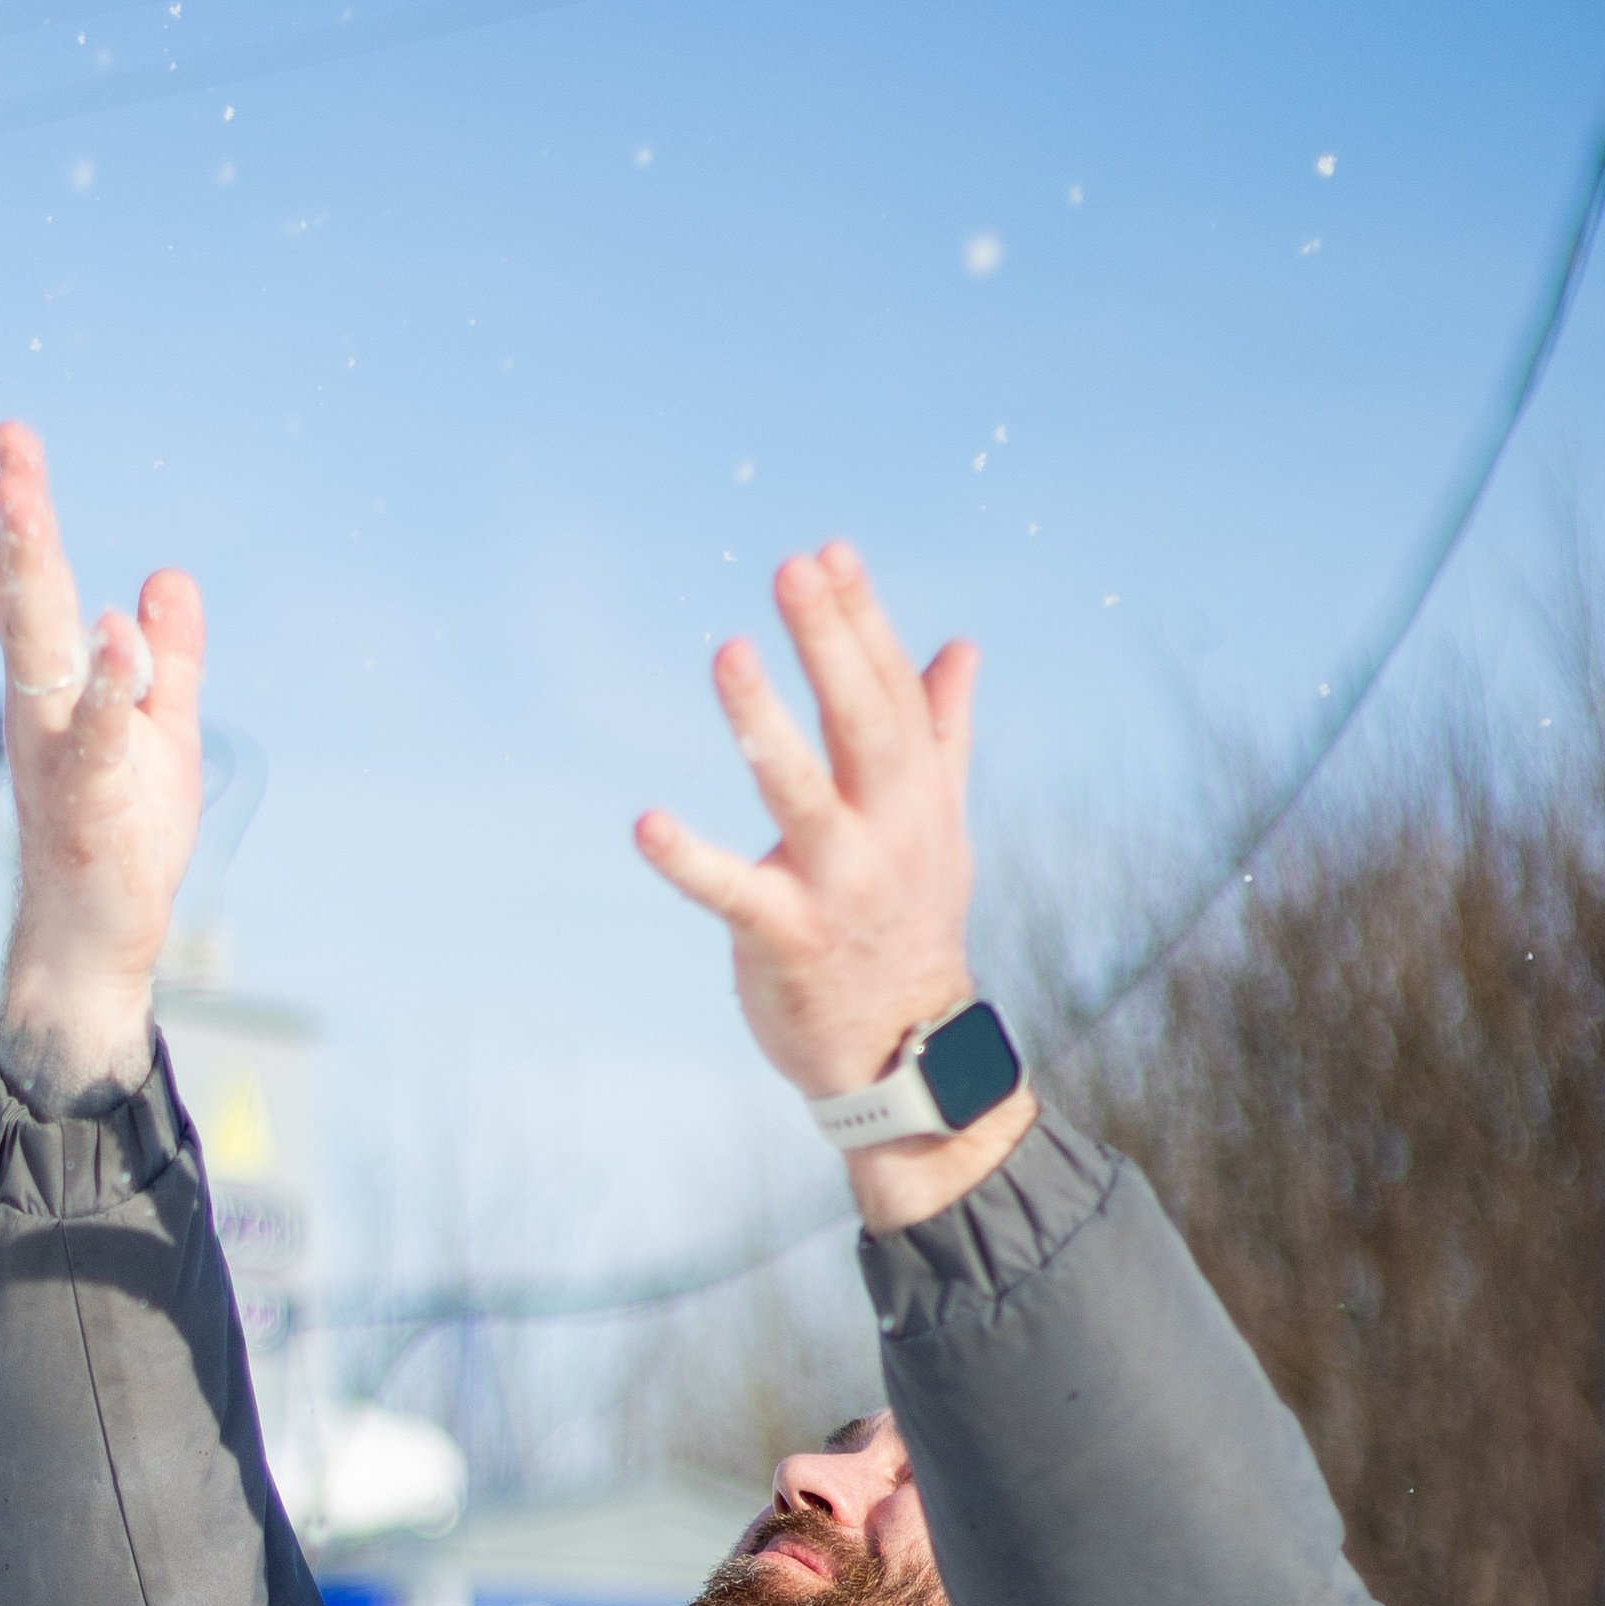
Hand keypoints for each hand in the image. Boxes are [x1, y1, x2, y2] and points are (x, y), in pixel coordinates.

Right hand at [0, 422, 205, 1102]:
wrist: (94, 940)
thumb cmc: (120, 836)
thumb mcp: (160, 729)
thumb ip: (167, 658)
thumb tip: (163, 579)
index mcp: (55, 685)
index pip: (40, 583)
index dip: (26, 511)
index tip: (10, 440)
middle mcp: (42, 706)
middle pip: (26, 599)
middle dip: (18, 521)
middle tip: (6, 450)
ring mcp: (59, 749)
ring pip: (39, 651)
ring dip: (31, 577)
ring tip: (26, 508)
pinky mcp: (89, 796)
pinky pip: (95, 731)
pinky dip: (105, 681)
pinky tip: (116, 632)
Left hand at [634, 541, 1034, 1228]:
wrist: (906, 1054)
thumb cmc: (909, 923)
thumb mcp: (937, 824)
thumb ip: (941, 733)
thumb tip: (961, 646)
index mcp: (919, 797)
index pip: (891, 691)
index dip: (862, 620)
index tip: (830, 551)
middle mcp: (888, 832)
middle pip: (861, 721)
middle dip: (831, 642)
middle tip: (794, 568)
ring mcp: (839, 886)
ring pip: (803, 792)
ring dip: (765, 721)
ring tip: (728, 651)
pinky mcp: (787, 938)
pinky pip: (732, 891)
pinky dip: (690, 859)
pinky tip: (643, 823)